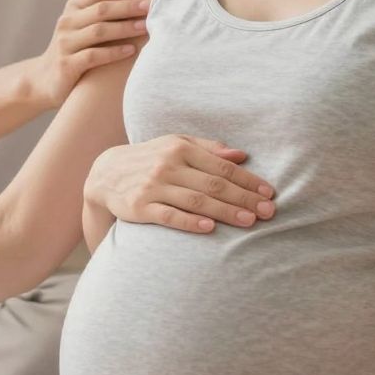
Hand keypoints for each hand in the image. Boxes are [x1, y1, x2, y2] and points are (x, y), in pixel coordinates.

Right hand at [27, 0, 150, 106]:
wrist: (43, 81)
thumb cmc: (73, 50)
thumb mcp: (82, 26)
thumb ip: (101, 12)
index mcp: (73, 8)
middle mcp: (67, 22)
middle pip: (101, 9)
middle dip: (128, 6)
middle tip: (150, 6)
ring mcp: (65, 43)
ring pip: (98, 31)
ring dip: (124, 28)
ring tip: (145, 27)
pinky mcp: (67, 65)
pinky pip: (93, 56)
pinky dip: (114, 52)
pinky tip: (131, 50)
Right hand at [86, 134, 275, 232]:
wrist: (105, 173)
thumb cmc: (149, 158)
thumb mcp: (175, 145)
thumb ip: (208, 149)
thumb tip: (242, 155)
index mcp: (180, 148)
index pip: (221, 165)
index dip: (247, 180)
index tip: (269, 193)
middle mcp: (168, 165)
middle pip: (213, 184)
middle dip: (243, 198)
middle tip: (268, 211)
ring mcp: (153, 186)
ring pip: (195, 201)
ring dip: (225, 212)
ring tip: (249, 222)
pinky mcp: (140, 207)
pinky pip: (168, 216)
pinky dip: (189, 222)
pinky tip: (209, 229)